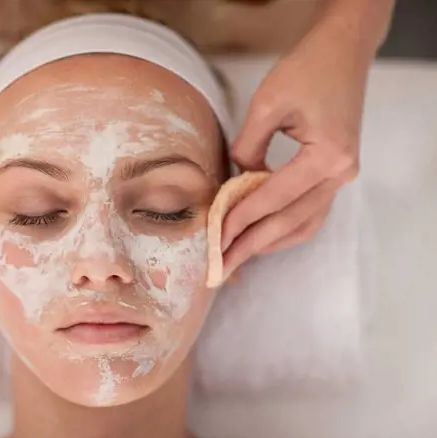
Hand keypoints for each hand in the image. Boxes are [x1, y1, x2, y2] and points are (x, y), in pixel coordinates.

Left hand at [221, 20, 370, 278]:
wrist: (343, 51)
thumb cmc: (306, 69)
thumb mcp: (267, 104)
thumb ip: (247, 149)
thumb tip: (235, 182)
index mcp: (327, 156)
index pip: (273, 198)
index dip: (239, 220)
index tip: (213, 240)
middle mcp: (340, 174)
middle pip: (289, 221)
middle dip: (251, 246)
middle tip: (221, 268)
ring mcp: (342, 176)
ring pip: (304, 224)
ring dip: (269, 242)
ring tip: (237, 258)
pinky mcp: (336, 173)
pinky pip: (311, 212)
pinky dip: (286, 228)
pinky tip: (262, 236)